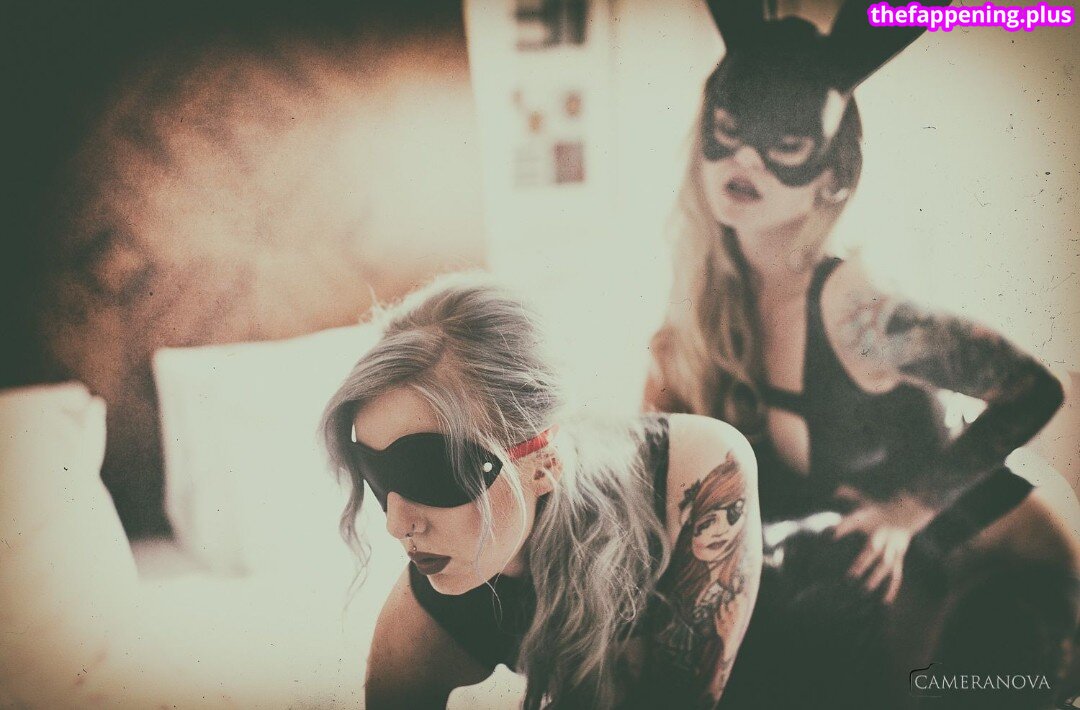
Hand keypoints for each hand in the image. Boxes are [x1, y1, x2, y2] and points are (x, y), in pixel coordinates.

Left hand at [832, 486, 935, 603]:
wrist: (907, 510)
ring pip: (885, 566)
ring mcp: (892, 548)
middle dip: (861, 564)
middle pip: (871, 551)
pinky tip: (884, 603)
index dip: (839, 529)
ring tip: (863, 592)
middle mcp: (880, 535)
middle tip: (848, 578)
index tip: (826, 537)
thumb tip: (829, 490)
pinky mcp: (899, 557)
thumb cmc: (876, 507)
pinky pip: (896, 574)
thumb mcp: (860, 497)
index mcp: (868, 519)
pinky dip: (891, 589)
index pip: (851, 523)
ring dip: (875, 579)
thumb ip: (844, 494)